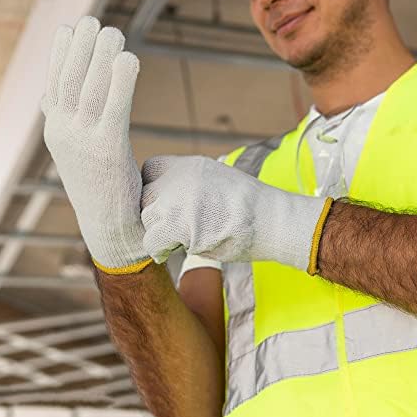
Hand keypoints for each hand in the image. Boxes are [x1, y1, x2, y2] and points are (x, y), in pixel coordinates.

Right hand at [41, 16, 151, 273]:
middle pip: (71, 80)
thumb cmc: (102, 187)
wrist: (111, 229)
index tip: (72, 27)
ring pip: (90, 90)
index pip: (56, 83)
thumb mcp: (79, 150)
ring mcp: (83, 142)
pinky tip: (129, 58)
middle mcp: (64, 133)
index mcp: (56, 131)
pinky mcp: (108, 152)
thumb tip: (59, 95)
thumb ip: (72, 122)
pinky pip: (114, 108)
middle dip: (81, 48)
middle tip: (95, 21)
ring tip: (113, 31)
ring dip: (100, 56)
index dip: (63, 53)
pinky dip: (120, 82)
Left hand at [141, 155, 326, 270]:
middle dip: (155, 214)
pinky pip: (152, 241)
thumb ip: (190, 184)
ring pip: (146, 219)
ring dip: (159, 232)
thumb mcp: (218, 181)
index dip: (153, 189)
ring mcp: (178, 200)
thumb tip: (168, 199)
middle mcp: (179, 178)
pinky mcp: (180, 226)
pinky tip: (174, 251)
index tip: (163, 204)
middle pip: (145, 197)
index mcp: (189, 165)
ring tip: (180, 239)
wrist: (271, 220)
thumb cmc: (250, 208)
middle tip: (172, 227)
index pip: (149, 170)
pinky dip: (160, 250)